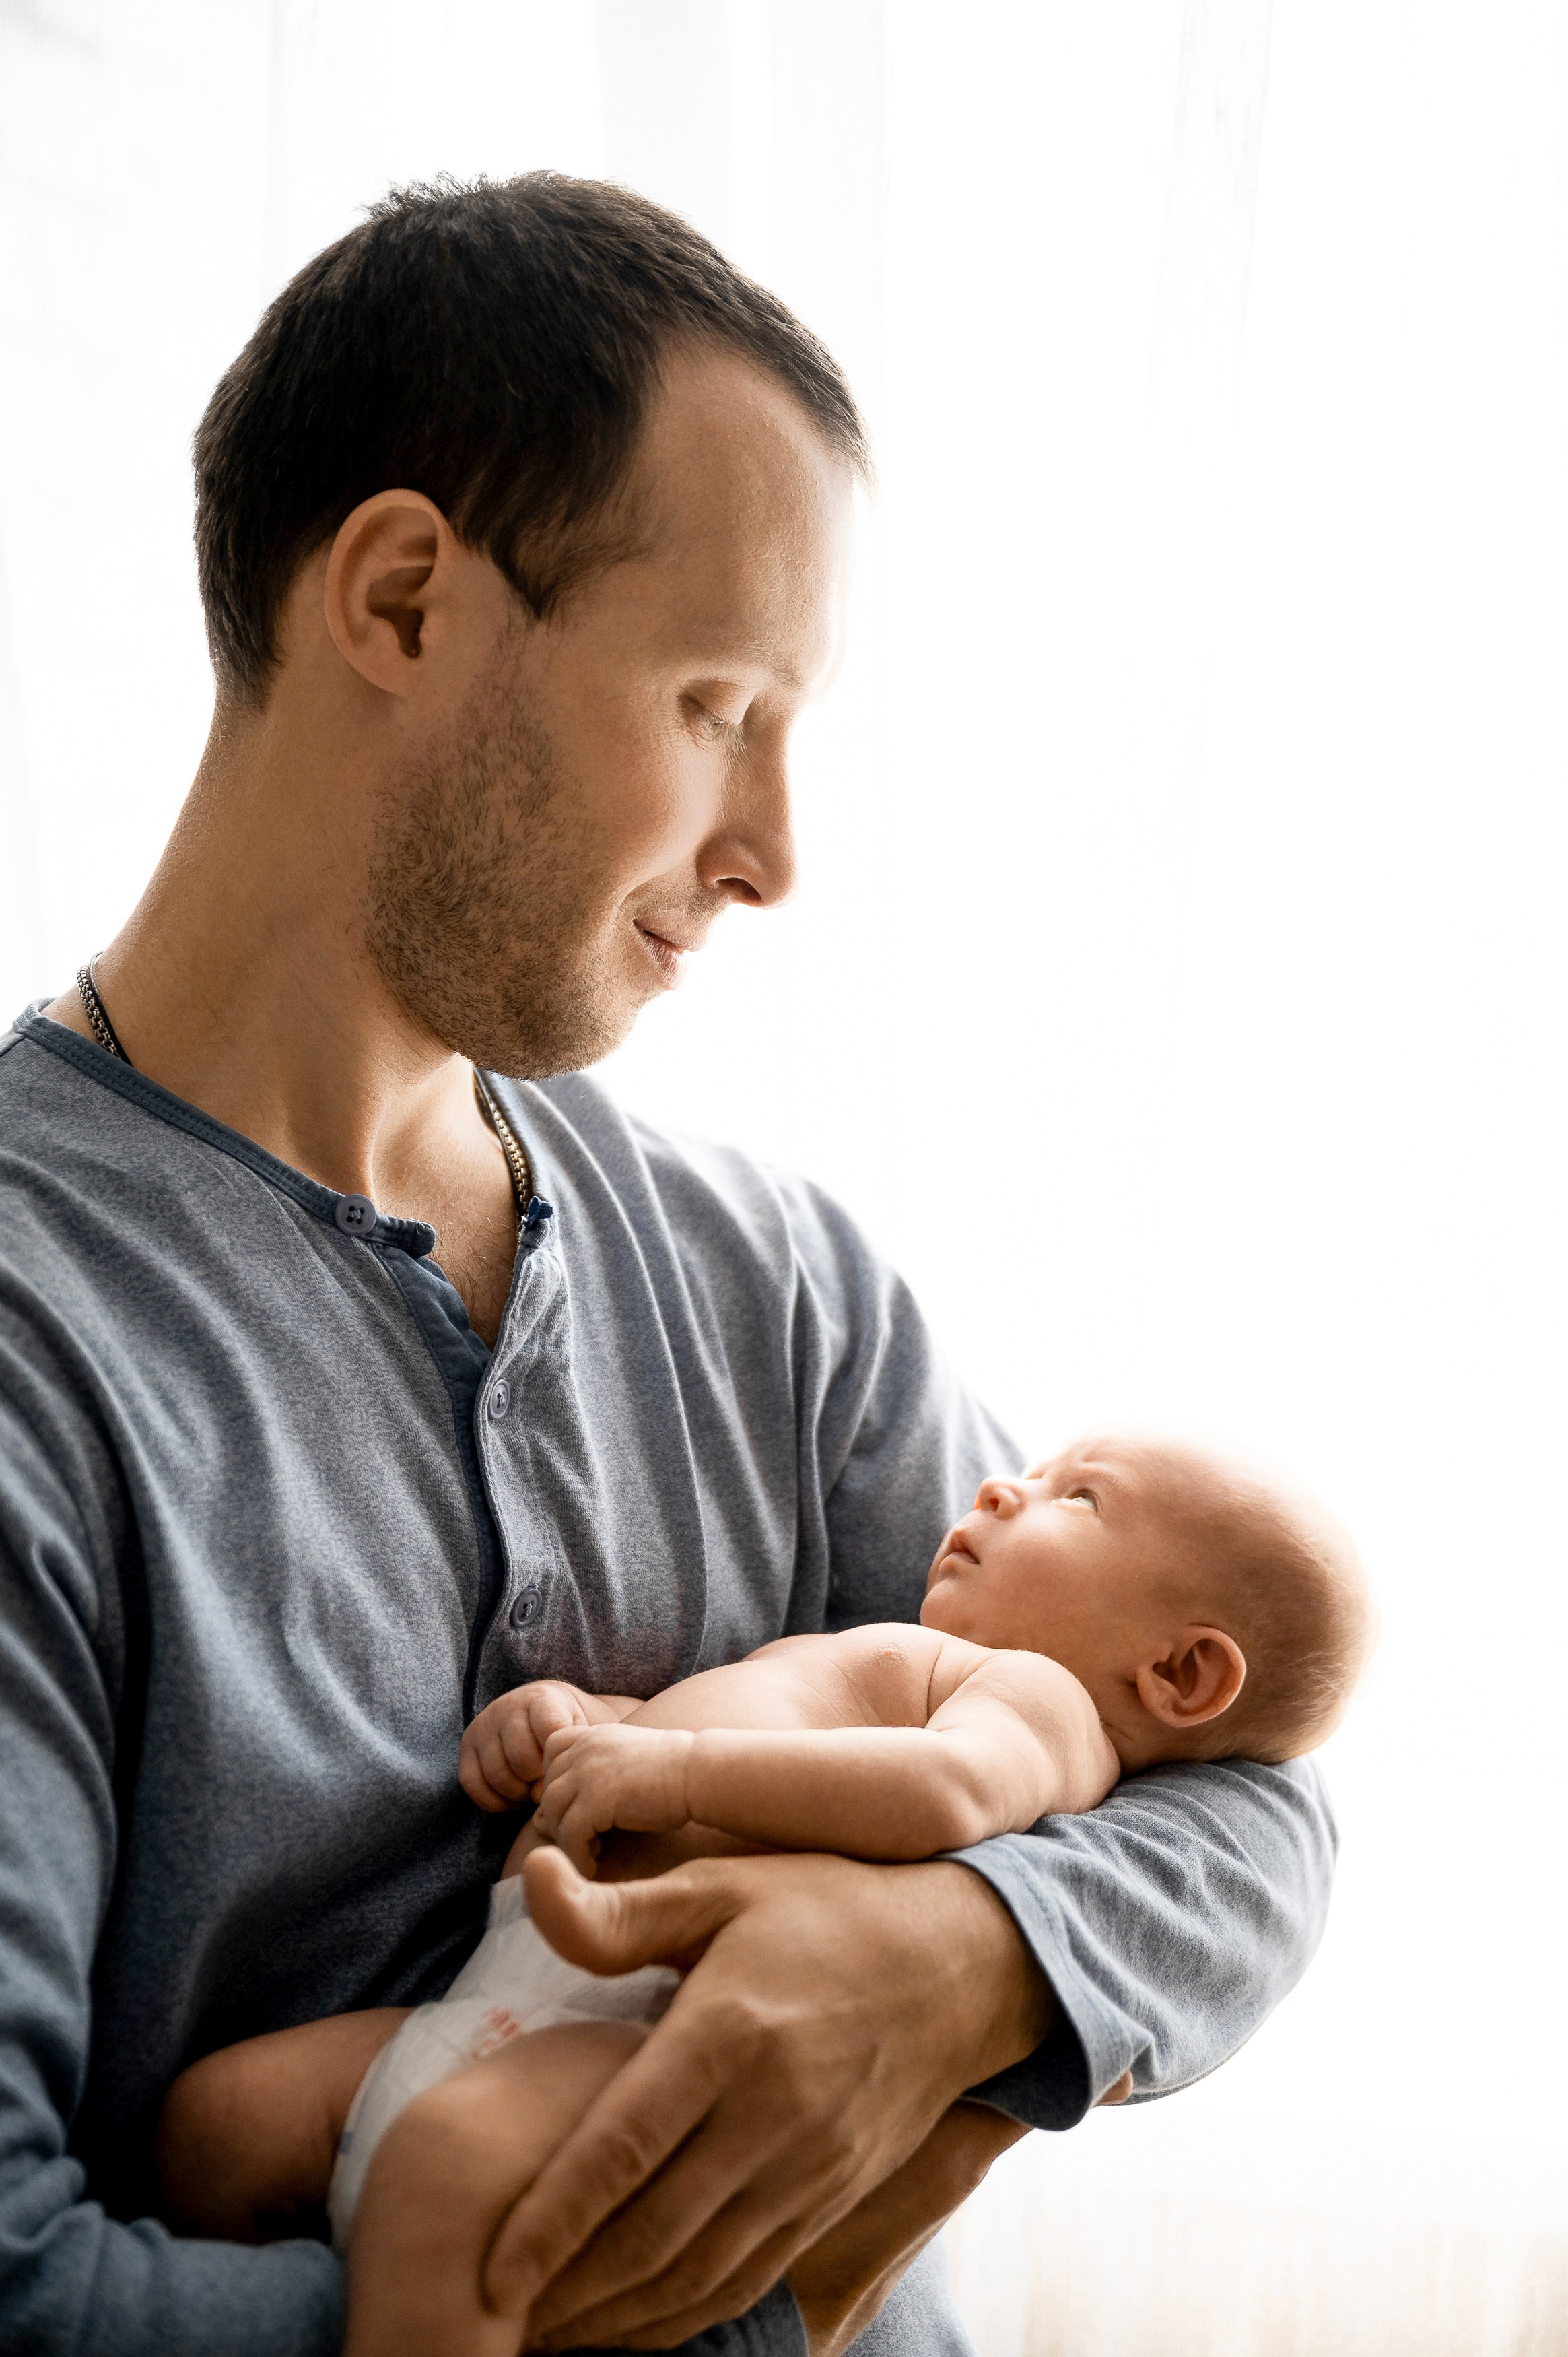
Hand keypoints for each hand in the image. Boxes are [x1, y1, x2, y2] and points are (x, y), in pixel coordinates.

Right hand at [460, 1681, 596, 1809]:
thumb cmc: (568, 1726)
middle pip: (521, 1757)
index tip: (564, 1770)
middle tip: (548, 1786)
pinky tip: (513, 1800)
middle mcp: (508, 1707)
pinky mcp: (467, 1745)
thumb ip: (574, 1750)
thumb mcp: (581, 1728)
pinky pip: (472, 1783)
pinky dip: (494, 1801)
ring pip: (496, 1774)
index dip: (558, 1761)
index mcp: (541, 1698)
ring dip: (518, 1793)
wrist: (543, 1711)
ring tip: (533, 1792)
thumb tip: (548, 1791)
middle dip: (538, 1781)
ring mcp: (484, 1725)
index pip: (549, 1730)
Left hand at [484, 1844, 1053, 2349]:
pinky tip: (633, 2323)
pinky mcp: (832, 2197)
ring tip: (546, 2334)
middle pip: (654, 2234)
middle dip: (566, 2291)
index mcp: (731, 2033)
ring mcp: (810, 2167)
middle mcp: (773, 2114)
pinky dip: (685, 2316)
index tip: (488, 2274)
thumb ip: (620, 1909)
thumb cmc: (829, 1910)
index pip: (623, 2147)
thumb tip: (526, 1875)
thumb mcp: (725, 1885)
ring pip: (699, 2274)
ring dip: (619, 2316)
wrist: (964, 1962)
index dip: (551, 2221)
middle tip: (490, 2322)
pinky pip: (747, 2279)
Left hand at [536, 1725, 695, 1874]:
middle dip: (561, 1818)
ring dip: (567, 1839)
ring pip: (553, 1812)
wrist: (701, 1774)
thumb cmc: (674, 1774)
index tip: (578, 1806)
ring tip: (588, 1854)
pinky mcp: (597, 1799)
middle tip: (583, 1840)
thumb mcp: (627, 1763)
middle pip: (549, 1788)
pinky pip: (569, 1834)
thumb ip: (593, 1776)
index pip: (551, 1753)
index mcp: (594, 1735)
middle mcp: (585, 1748)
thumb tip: (547, 1814)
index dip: (558, 1782)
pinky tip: (593, 1865)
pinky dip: (576, 1855)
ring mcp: (588, 1771)